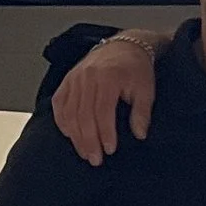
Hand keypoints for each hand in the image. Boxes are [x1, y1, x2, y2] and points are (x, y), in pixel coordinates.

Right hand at [50, 35, 159, 164]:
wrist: (123, 46)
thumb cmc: (135, 68)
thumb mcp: (146, 89)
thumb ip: (142, 112)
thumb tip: (140, 134)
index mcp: (108, 77)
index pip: (102, 110)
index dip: (104, 132)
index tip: (110, 149)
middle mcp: (87, 77)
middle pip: (83, 114)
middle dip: (88, 140)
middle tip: (95, 159)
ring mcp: (74, 78)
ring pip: (69, 112)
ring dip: (76, 136)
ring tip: (85, 153)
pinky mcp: (67, 81)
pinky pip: (59, 104)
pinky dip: (62, 121)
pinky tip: (70, 135)